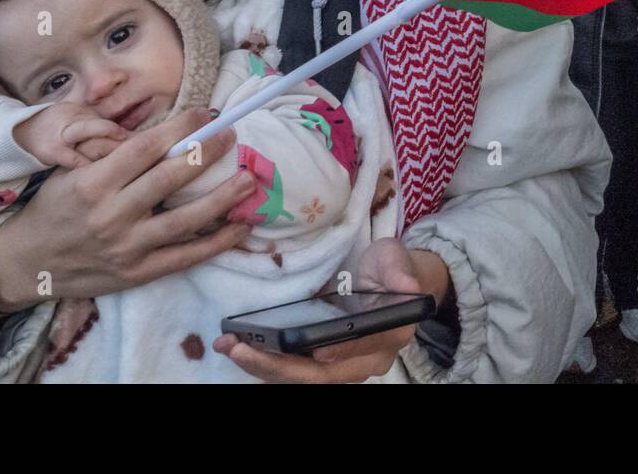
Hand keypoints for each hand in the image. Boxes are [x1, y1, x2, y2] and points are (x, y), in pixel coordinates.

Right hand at [0, 107, 254, 313]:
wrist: (27, 262)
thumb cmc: (55, 206)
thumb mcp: (71, 170)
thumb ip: (113, 152)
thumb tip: (162, 127)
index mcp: (94, 182)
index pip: (146, 148)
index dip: (180, 128)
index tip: (205, 114)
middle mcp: (112, 214)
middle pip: (170, 178)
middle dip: (206, 153)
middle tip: (231, 134)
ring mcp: (127, 247)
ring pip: (185, 220)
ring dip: (222, 198)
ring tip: (248, 179)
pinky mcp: (138, 273)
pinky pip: (185, 257)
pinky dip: (216, 243)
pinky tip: (240, 227)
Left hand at [213, 238, 451, 382]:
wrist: (394, 282)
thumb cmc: (394, 269)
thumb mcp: (397, 260)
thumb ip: (400, 272)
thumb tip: (408, 286)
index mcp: (389, 336)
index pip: (362, 349)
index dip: (340, 349)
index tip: (314, 349)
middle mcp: (367, 360)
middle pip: (322, 375)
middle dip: (279, 366)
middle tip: (242, 350)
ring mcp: (344, 365)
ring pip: (303, 377)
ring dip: (264, 367)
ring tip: (229, 347)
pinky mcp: (324, 361)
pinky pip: (294, 370)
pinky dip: (266, 363)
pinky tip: (238, 348)